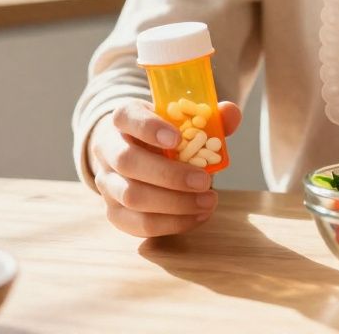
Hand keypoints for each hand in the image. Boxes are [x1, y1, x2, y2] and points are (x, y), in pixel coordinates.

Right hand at [89, 98, 242, 237]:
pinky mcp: (115, 212)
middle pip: (127, 162)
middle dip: (169, 175)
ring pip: (131, 197)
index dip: (149, 128)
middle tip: (205, 181)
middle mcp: (108, 150)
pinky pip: (139, 224)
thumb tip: (231, 114)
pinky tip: (198, 215)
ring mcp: (107, 183)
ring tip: (208, 201)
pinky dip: (172, 223)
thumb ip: (209, 117)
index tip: (177, 139)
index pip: (126, 117)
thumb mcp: (183, 121)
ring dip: (174, 204)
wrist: (140, 156)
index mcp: (124, 118)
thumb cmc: (167, 136)